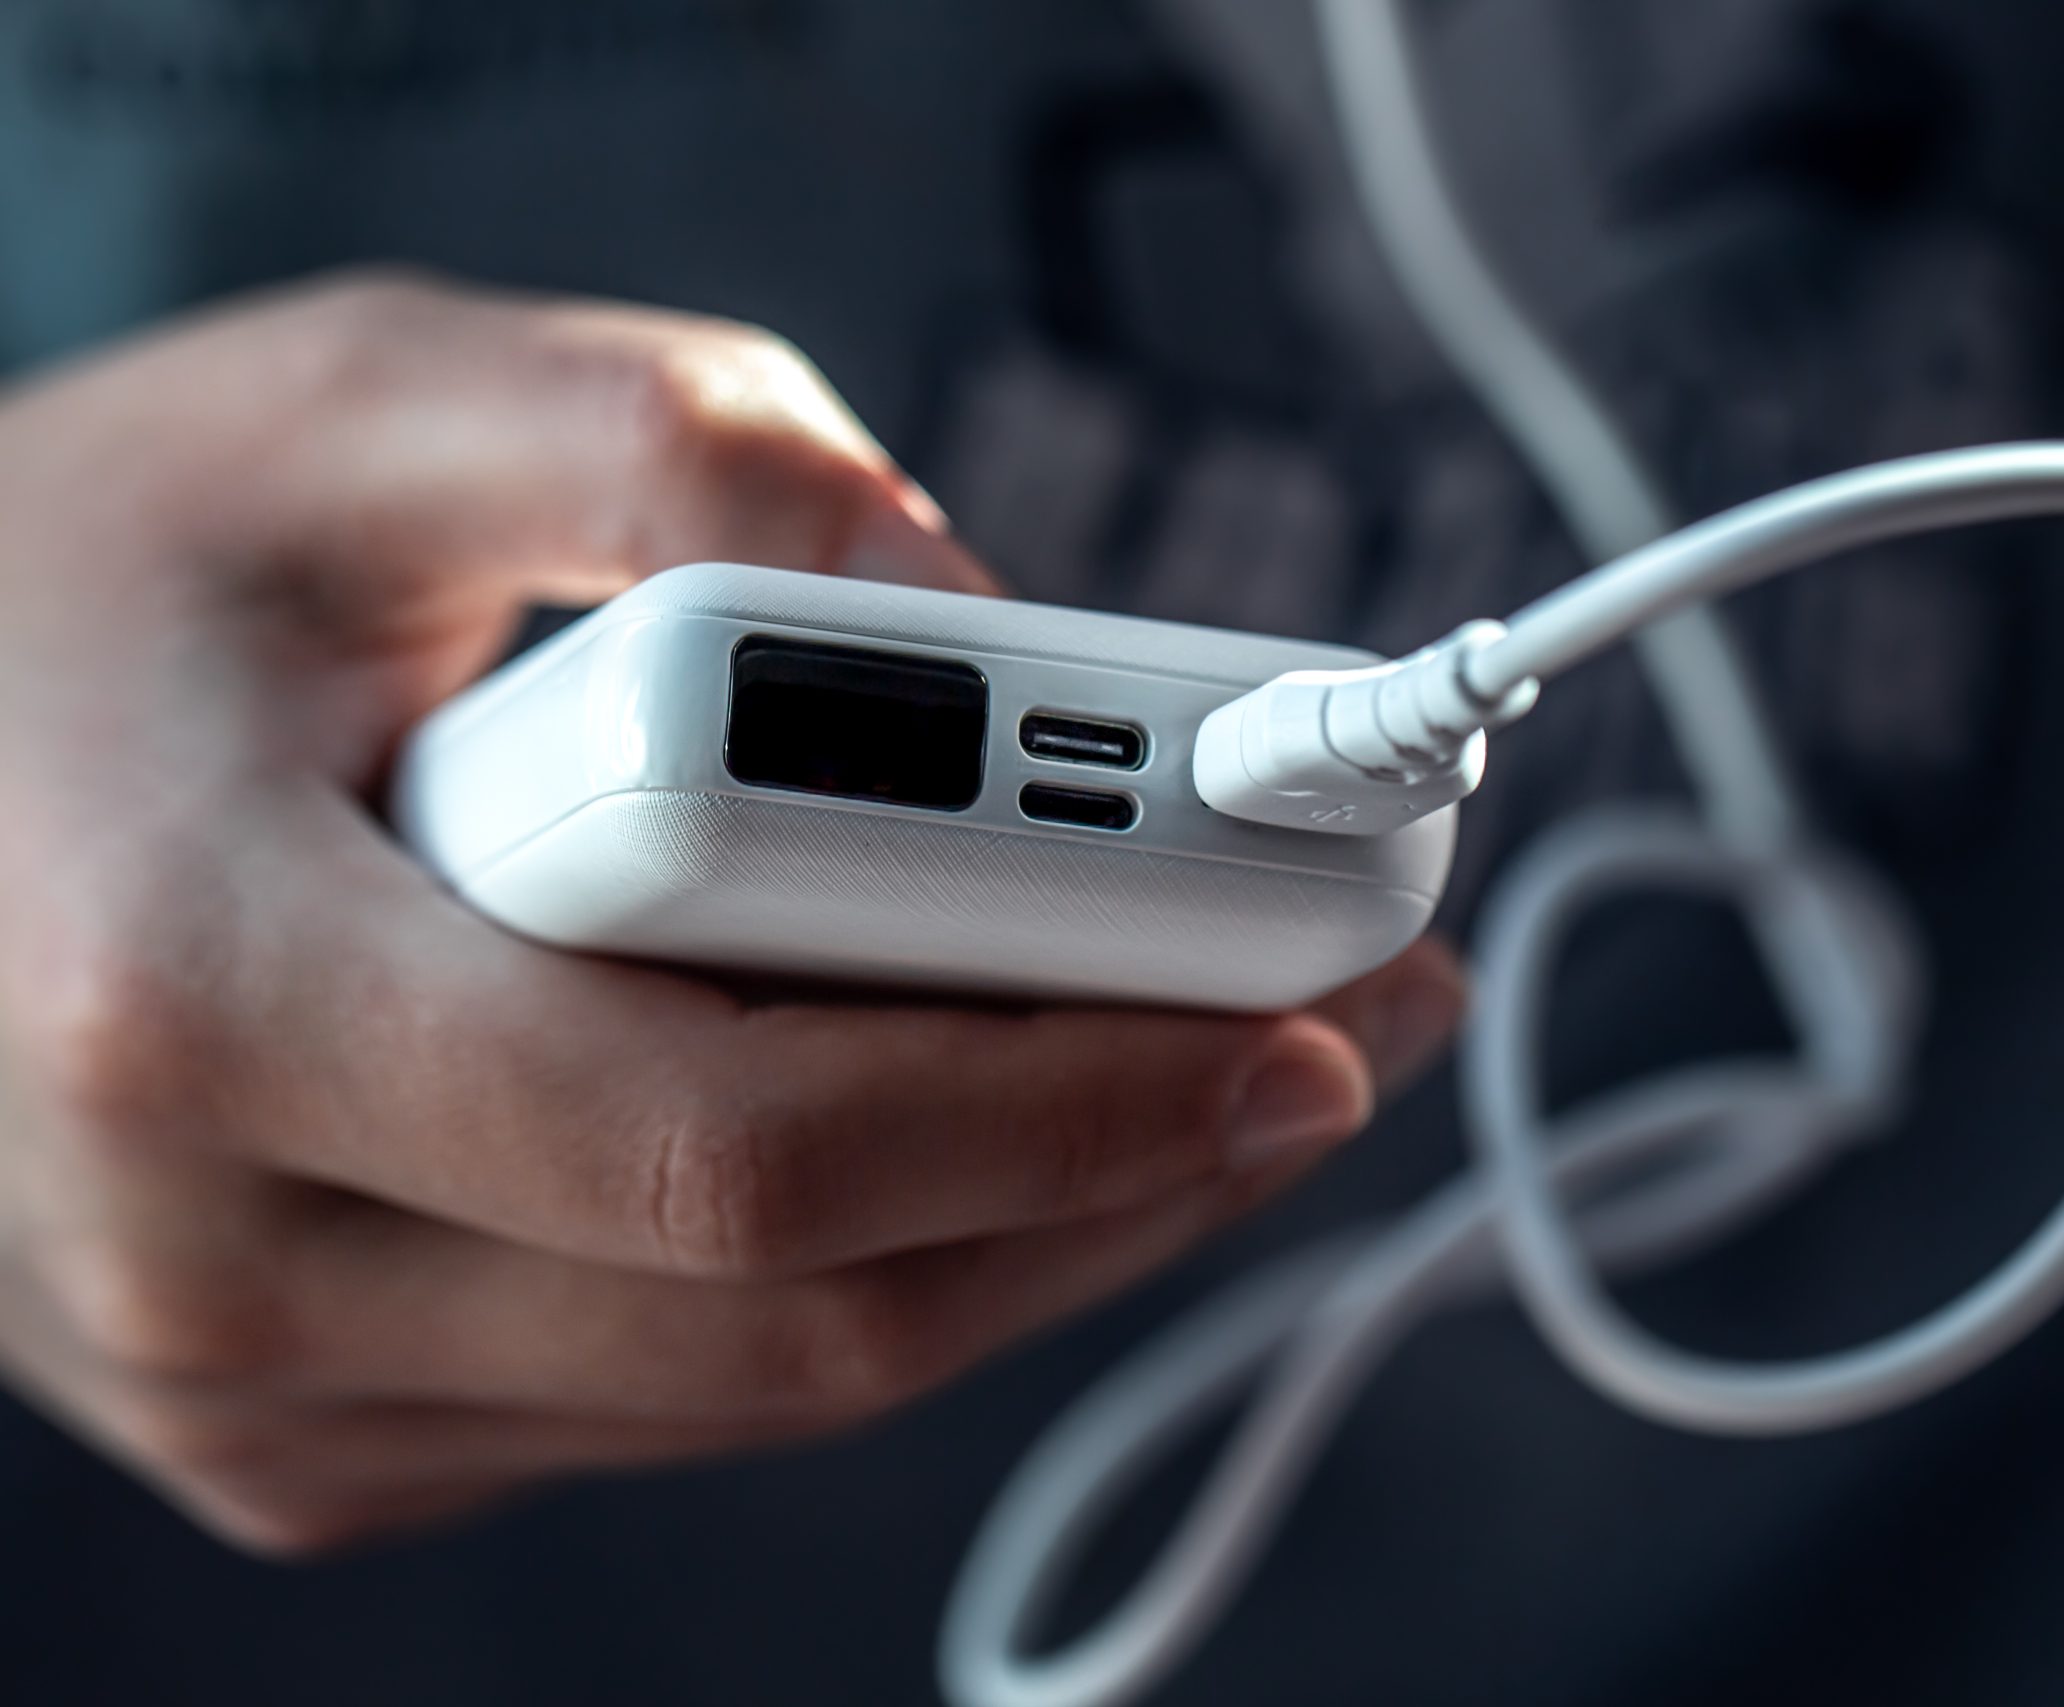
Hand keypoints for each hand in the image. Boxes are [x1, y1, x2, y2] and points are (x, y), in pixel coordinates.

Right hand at [0, 272, 1465, 1554]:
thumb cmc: (81, 584)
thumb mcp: (361, 404)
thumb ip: (679, 458)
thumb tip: (979, 614)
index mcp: (205, 1002)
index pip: (743, 1146)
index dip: (1073, 1092)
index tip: (1308, 994)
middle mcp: (225, 1267)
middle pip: (814, 1316)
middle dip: (1133, 1169)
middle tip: (1340, 1016)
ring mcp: (269, 1391)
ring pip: (780, 1386)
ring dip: (1046, 1222)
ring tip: (1216, 1042)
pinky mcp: (325, 1433)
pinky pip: (691, 1390)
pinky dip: (889, 1258)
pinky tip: (998, 1106)